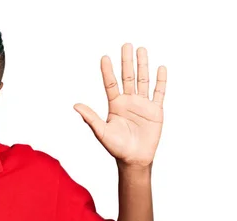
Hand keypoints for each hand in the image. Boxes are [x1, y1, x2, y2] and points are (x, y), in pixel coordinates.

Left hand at [74, 43, 166, 166]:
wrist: (134, 159)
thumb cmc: (116, 147)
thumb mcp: (101, 132)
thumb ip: (90, 117)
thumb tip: (75, 106)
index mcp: (115, 105)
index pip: (111, 83)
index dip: (107, 71)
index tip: (104, 57)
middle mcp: (128, 101)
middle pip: (127, 77)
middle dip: (127, 61)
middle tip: (126, 44)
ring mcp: (142, 105)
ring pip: (143, 80)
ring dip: (143, 65)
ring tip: (141, 49)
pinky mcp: (155, 111)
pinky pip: (159, 93)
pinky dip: (161, 81)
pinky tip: (160, 68)